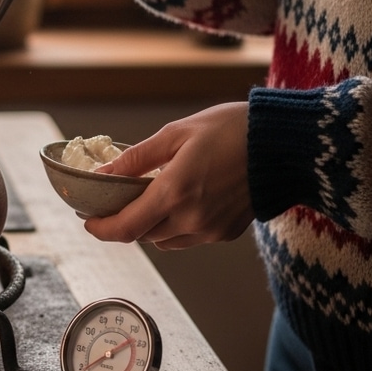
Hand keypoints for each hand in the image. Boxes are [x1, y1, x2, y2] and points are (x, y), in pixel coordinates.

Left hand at [86, 103, 254, 248]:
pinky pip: (188, 238)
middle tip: (116, 200)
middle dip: (125, 221)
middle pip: (142, 235)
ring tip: (150, 197)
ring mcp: (211, 230)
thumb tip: (103, 175)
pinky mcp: (226, 234)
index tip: (88, 220)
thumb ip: (136, 158)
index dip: (101, 229)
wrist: (284, 144)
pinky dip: (176, 225)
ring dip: (150, 224)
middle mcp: (192, 219)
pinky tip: (182, 201)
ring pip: (164, 240)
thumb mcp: (176, 134)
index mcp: (175, 193)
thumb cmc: (232, 130)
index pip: (125, 228)